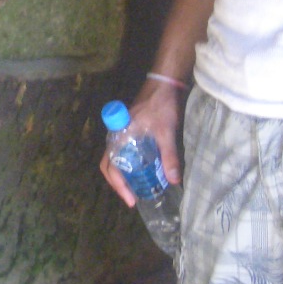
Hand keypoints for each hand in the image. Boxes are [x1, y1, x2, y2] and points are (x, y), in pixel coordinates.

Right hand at [99, 79, 184, 207]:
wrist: (163, 84)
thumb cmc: (161, 106)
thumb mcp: (166, 132)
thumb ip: (169, 156)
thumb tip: (173, 181)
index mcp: (119, 137)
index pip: (110, 166)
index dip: (117, 185)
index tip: (131, 199)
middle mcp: (116, 136)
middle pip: (108, 164)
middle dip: (118, 183)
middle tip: (132, 198)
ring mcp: (121, 132)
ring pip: (114, 158)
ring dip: (121, 175)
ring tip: (136, 188)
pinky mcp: (128, 130)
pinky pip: (121, 152)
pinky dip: (127, 165)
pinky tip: (141, 171)